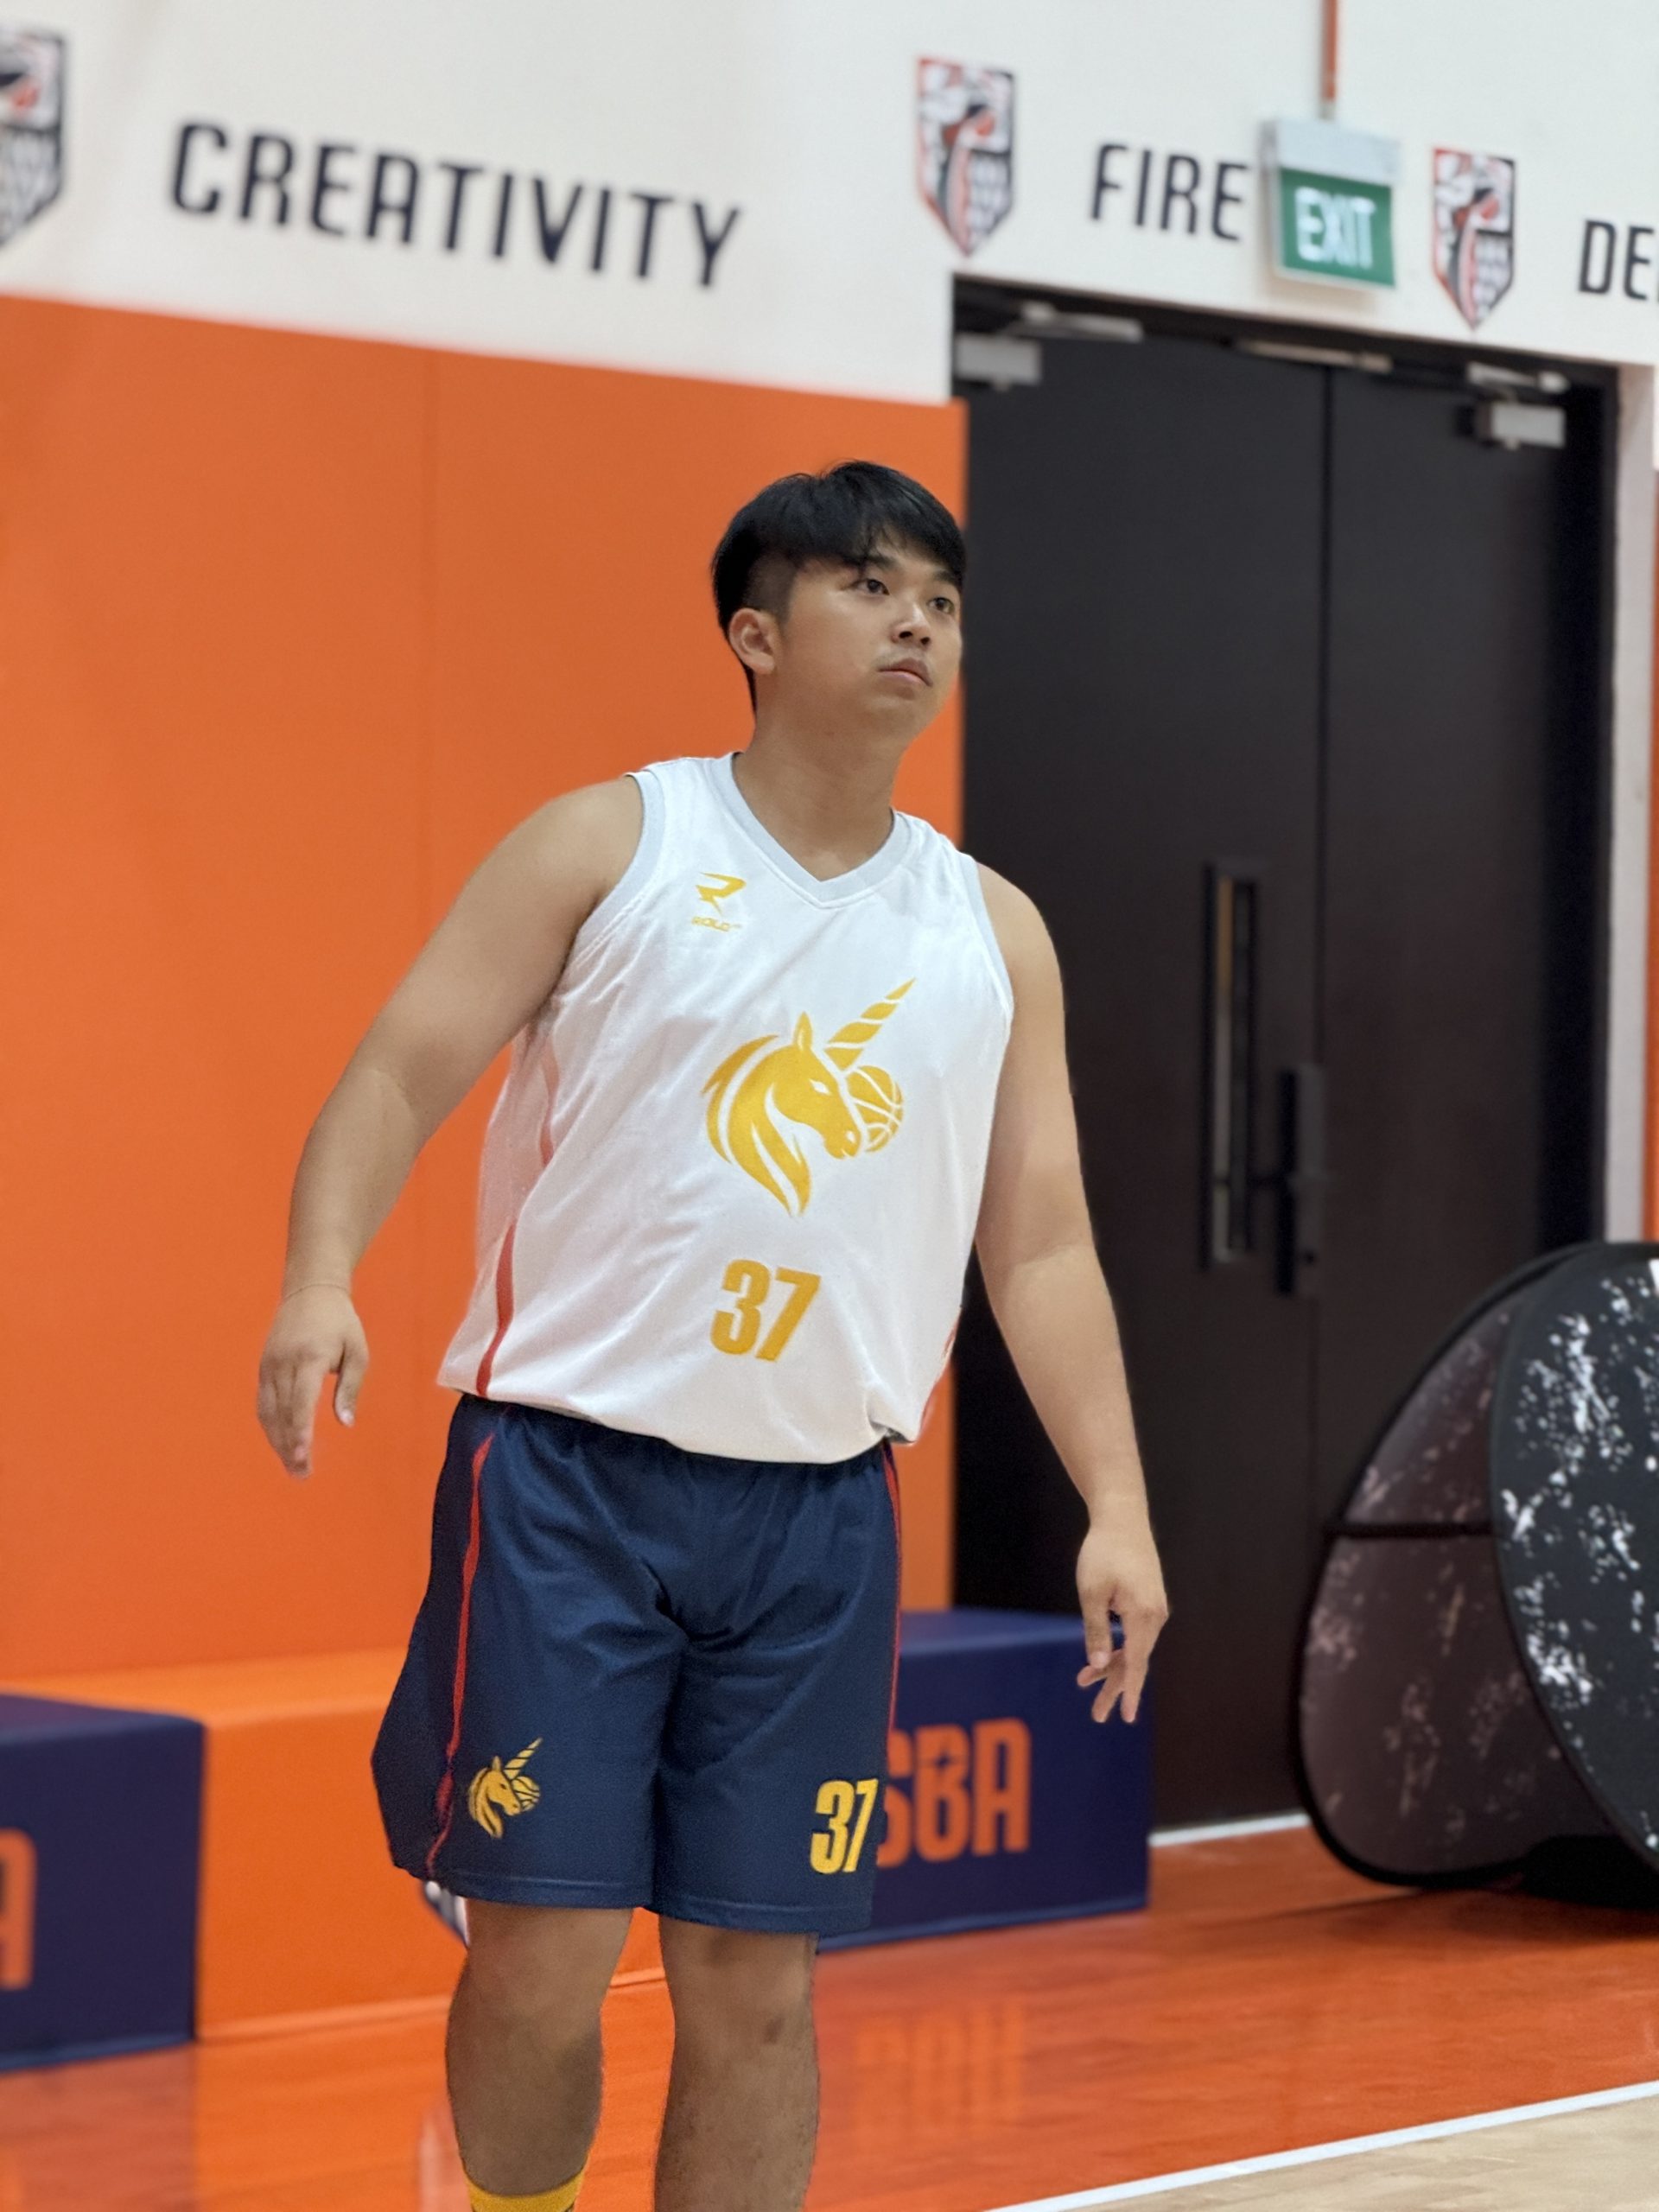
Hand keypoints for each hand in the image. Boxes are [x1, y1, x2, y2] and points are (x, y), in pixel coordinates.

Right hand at [256, 1286, 368, 1477]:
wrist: (310, 1291)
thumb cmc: (341, 1323)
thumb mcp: (357, 1351)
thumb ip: (350, 1387)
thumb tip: (345, 1423)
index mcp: (310, 1358)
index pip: (301, 1401)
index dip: (300, 1430)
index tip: (303, 1455)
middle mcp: (283, 1364)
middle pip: (282, 1413)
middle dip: (289, 1446)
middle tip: (301, 1475)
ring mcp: (268, 1366)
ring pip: (268, 1411)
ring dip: (277, 1441)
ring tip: (291, 1466)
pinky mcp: (262, 1367)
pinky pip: (263, 1403)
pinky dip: (270, 1426)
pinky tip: (280, 1442)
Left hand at [1075, 1508, 1168, 1724]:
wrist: (1122, 1518)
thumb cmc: (1103, 1552)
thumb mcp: (1091, 1592)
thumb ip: (1095, 1631)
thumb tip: (1096, 1665)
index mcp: (1144, 1615)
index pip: (1136, 1663)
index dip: (1128, 1691)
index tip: (1125, 1716)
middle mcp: (1155, 1616)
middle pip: (1135, 1661)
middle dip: (1114, 1687)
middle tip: (1098, 1716)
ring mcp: (1153, 1609)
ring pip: (1133, 1648)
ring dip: (1110, 1667)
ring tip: (1084, 1685)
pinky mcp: (1147, 1602)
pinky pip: (1134, 1634)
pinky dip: (1116, 1647)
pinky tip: (1098, 1659)